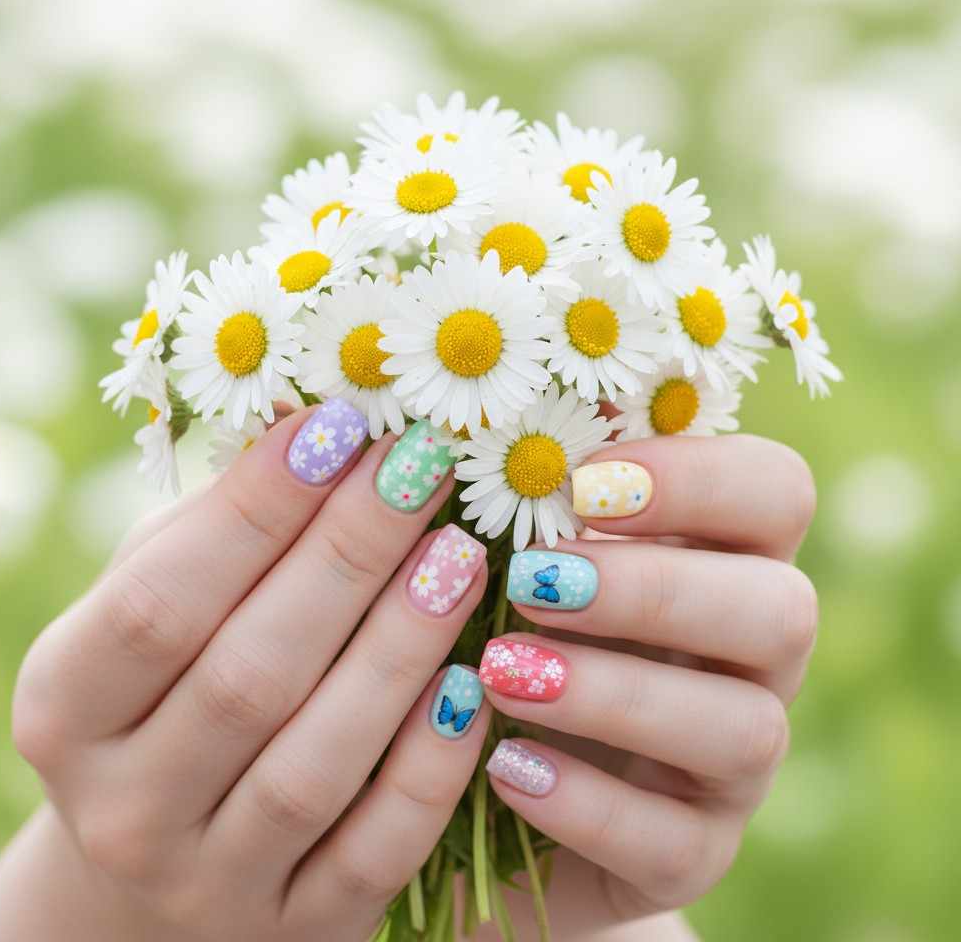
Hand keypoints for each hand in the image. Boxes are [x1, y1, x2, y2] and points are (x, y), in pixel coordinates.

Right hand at [2, 403, 491, 941]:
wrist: (166, 857)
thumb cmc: (169, 687)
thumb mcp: (157, 602)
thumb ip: (217, 530)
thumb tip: (322, 424)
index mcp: (62, 709)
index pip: (157, 602)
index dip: (256, 510)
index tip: (341, 425)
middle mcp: (122, 809)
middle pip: (248, 673)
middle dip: (348, 555)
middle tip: (422, 467)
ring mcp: (209, 885)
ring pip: (316, 762)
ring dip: (399, 646)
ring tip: (461, 551)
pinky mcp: (300, 929)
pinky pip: (378, 850)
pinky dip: (431, 762)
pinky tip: (472, 678)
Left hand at [479, 434, 816, 922]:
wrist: (457, 779)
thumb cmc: (476, 624)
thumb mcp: (488, 545)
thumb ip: (506, 474)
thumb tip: (474, 390)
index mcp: (715, 553)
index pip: (775, 491)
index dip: (695, 479)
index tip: (581, 484)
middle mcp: (747, 654)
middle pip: (783, 607)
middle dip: (655, 589)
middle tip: (532, 583)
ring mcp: (731, 761)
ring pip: (748, 729)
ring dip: (618, 693)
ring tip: (500, 674)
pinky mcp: (693, 851)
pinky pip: (681, 843)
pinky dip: (589, 804)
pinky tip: (502, 765)